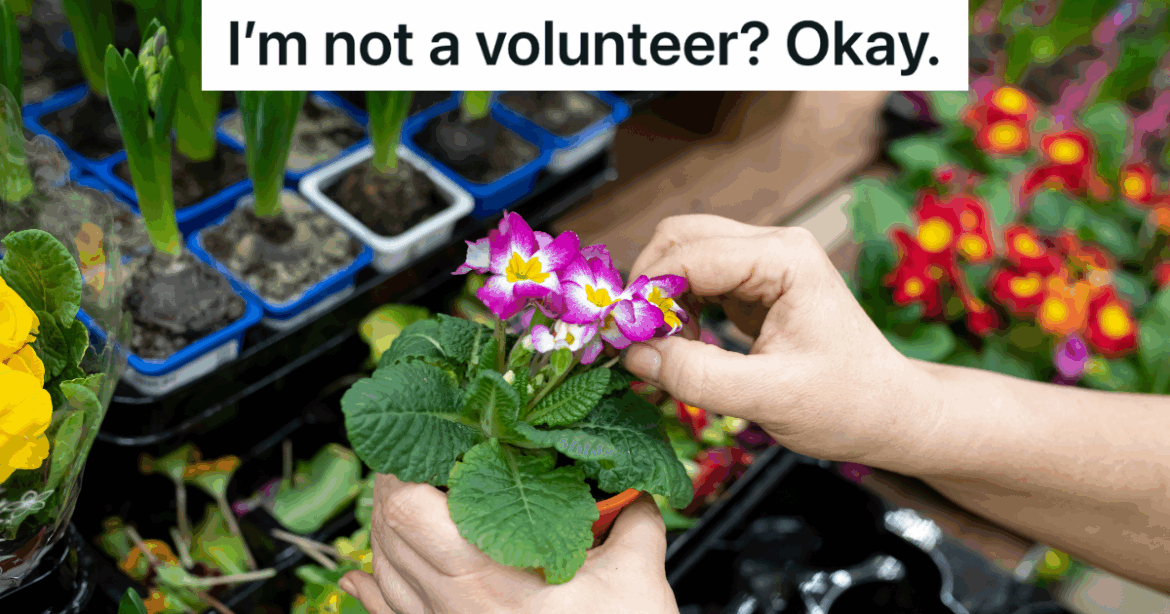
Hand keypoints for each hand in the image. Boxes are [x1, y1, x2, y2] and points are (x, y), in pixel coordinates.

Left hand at [340, 474, 678, 613]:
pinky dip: (370, 588)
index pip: (407, 509)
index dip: (407, 469)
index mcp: (483, 577)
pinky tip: (360, 576)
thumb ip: (636, 522)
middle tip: (425, 463)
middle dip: (396, 487)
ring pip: (380, 568)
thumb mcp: (636, 580)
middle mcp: (448, 606)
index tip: (433, 446)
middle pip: (385, 530)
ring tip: (402, 499)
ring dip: (384, 529)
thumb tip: (638, 490)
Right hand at [623, 215, 938, 467]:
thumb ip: (698, 376)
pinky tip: (682, 348)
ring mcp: (765, 263)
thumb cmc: (847, 404)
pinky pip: (698, 282)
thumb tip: (633, 355)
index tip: (618, 338)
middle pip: (680, 239)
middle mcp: (774, 247)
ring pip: (684, 257)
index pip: (690, 255)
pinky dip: (677, 310)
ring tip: (663, 351)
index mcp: (784, 259)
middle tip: (633, 341)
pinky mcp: (756, 286)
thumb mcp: (769, 398)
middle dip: (648, 288)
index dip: (646, 293)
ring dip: (661, 300)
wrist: (890, 413)